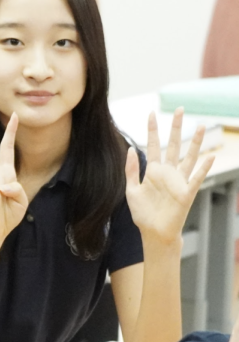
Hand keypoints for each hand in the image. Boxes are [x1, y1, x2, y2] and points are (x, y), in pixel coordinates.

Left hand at [125, 108, 214, 245]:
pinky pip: (196, 178)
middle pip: (174, 145)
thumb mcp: (131, 189)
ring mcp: (179, 181)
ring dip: (195, 142)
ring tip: (201, 126)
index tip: (151, 113)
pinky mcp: (187, 193)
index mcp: (153, 171)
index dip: (152, 130)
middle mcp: (168, 172)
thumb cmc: (143, 212)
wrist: (153, 232)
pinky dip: (204, 167)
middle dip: (176, 128)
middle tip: (180, 109)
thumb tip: (131, 148)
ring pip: (189, 157)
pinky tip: (210, 156)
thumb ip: (131, 169)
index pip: (153, 145)